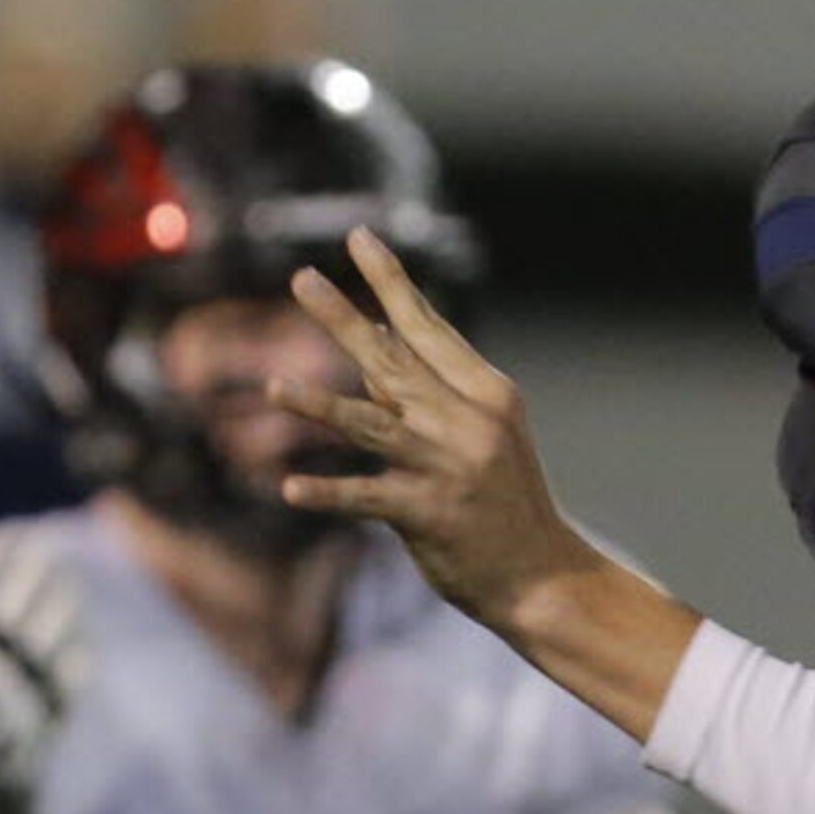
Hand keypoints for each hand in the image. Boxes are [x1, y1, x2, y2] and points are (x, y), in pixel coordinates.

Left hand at [271, 227, 593, 629]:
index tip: (361, 239)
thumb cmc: (507, 500)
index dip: (392, 282)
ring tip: (273, 387)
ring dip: (318, 406)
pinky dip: (327, 494)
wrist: (542, 574)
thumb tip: (384, 336)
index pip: (430, 326)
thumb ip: (437, 388)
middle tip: (302, 279)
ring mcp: (447, 466)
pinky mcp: (428, 514)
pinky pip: (366, 497)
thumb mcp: (488, 431)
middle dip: (344, 318)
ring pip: (371, 425)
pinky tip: (288, 490)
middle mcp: (467, 421)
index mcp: (487, 392)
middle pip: (394, 360)